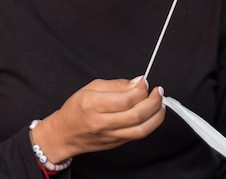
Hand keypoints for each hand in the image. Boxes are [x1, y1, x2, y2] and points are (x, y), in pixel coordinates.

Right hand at [31, 76, 164, 162]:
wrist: (64, 134)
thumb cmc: (76, 109)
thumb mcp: (91, 88)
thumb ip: (116, 85)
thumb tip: (137, 82)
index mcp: (93, 104)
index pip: (125, 99)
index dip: (141, 89)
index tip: (145, 82)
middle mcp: (102, 123)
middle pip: (136, 115)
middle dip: (153, 101)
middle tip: (158, 91)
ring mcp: (110, 136)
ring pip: (141, 130)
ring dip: (157, 116)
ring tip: (161, 104)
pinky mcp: (116, 144)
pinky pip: (138, 135)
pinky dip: (150, 124)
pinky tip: (152, 114)